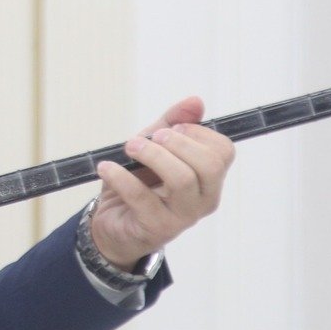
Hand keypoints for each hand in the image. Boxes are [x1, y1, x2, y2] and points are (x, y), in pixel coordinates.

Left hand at [91, 96, 235, 267]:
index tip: (172, 128)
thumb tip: (196, 101)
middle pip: (209, 165)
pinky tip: (107, 167)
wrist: (114, 223)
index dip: (198, 133)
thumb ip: (174, 123)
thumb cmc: (141, 183)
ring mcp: (182, 218)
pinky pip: (141, 198)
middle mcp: (203, 200)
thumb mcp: (155, 148)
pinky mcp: (155, 229)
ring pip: (181, 180)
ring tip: (130, 147)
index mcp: (209, 180)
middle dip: (179, 143)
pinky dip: (121, 177)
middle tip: (153, 137)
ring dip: (153, 155)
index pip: (223, 152)